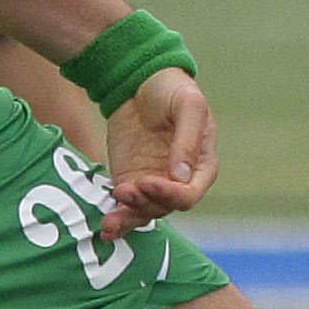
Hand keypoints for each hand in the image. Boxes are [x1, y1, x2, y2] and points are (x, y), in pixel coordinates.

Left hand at [101, 68, 214, 234]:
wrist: (140, 80)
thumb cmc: (171, 89)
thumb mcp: (188, 105)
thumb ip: (187, 140)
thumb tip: (181, 176)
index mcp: (202, 165)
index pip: (190, 194)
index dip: (171, 194)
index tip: (148, 182)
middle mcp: (179, 181)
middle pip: (166, 207)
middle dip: (145, 203)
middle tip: (125, 190)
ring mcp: (154, 183)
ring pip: (145, 213)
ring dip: (128, 217)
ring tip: (111, 217)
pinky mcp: (130, 182)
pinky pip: (126, 208)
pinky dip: (117, 220)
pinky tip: (106, 229)